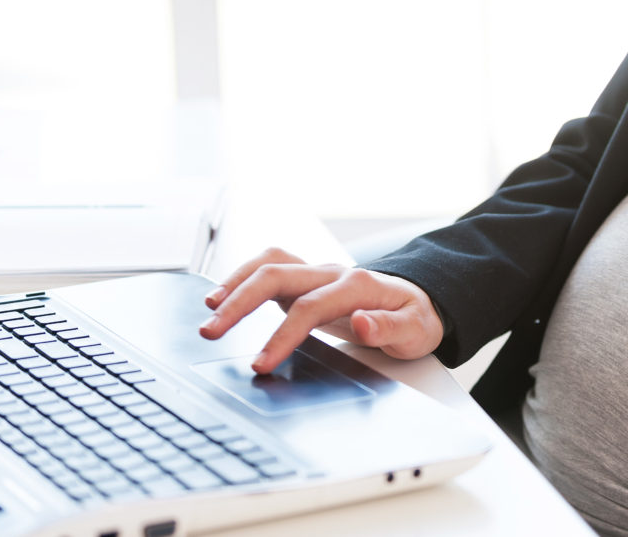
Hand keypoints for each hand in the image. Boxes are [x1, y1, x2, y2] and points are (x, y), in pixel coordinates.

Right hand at [198, 247, 443, 372]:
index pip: (309, 308)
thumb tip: (361, 321)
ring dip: (235, 283)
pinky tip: (222, 297)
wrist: (419, 301)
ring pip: (268, 264)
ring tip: (208, 310)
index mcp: (357, 286)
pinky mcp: (305, 281)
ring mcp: (316, 274)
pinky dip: (242, 277)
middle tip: (211, 332)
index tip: (260, 363)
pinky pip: (268, 268)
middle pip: (276, 275)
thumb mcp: (415, 330)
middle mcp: (331, 273)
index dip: (281, 335)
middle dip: (239, 302)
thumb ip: (389, 328)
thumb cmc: (415, 318)